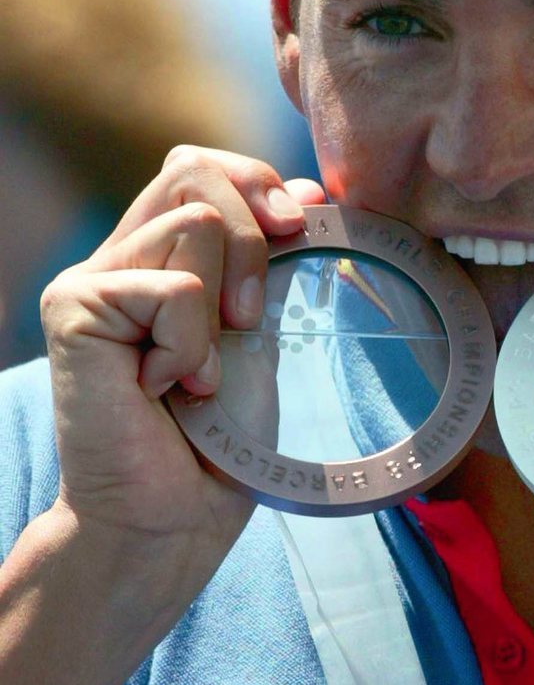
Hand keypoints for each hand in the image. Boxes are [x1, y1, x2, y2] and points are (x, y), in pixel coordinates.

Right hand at [40, 146, 324, 550]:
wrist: (170, 519)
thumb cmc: (222, 435)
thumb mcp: (261, 326)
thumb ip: (270, 257)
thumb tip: (309, 190)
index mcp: (162, 252)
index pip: (201, 165)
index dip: (256, 181)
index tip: (300, 222)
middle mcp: (121, 253)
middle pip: (194, 170)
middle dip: (252, 236)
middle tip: (250, 317)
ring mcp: (92, 277)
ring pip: (195, 224)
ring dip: (222, 306)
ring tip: (202, 370)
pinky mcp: (73, 306)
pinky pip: (173, 289)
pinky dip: (192, 345)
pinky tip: (170, 389)